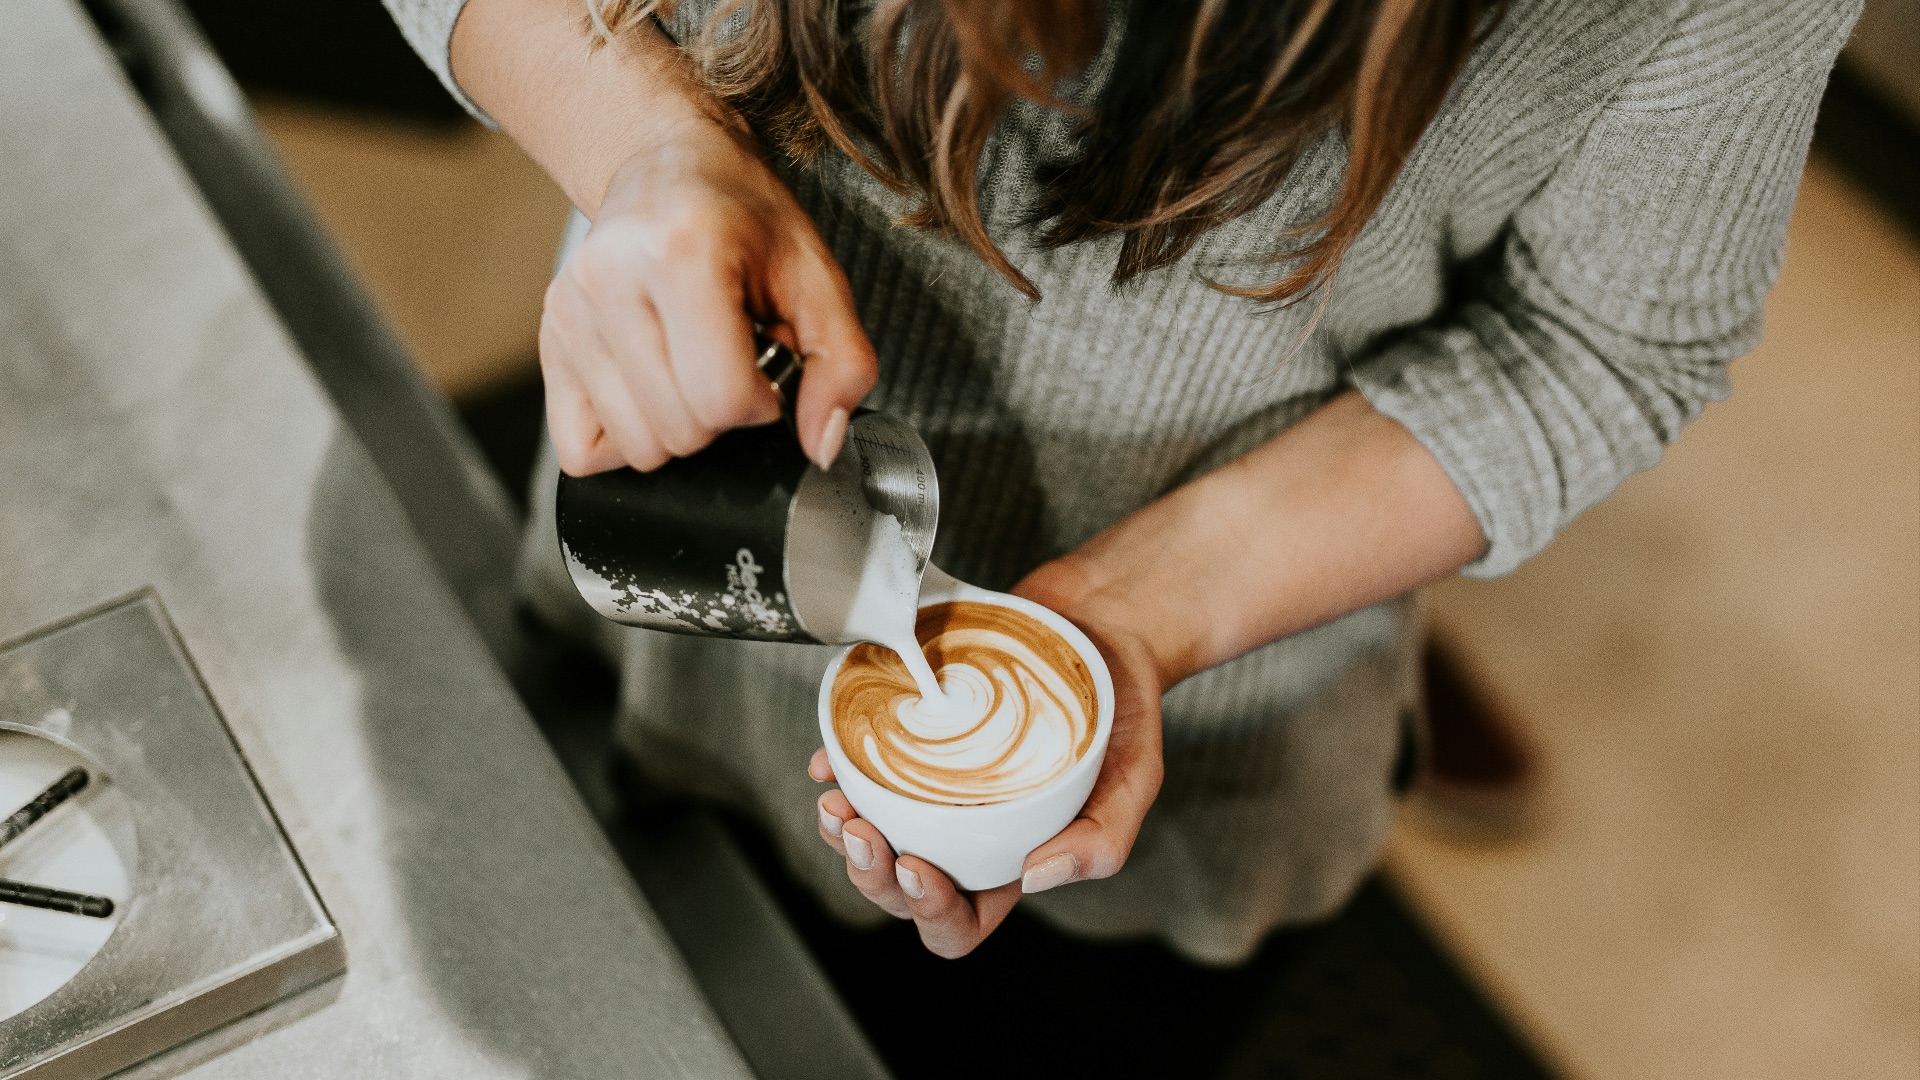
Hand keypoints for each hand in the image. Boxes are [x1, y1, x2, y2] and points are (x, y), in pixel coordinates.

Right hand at [540, 116, 877, 475]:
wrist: (669, 166)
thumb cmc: (744, 218)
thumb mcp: (817, 276)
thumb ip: (843, 363)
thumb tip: (821, 444)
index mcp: (683, 254)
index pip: (722, 399)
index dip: (761, 401)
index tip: (765, 364)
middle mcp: (611, 280)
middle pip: (679, 432)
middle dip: (721, 414)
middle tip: (728, 358)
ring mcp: (568, 312)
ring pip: (636, 448)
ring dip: (677, 425)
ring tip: (690, 364)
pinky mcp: (549, 338)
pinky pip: (582, 449)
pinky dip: (625, 436)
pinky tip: (651, 388)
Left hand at [808, 562, 1166, 957]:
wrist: (1103, 624)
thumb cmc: (1122, 708)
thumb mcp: (1136, 776)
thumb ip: (1102, 839)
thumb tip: (1035, 878)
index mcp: (1011, 860)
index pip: (960, 922)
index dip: (929, 912)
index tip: (915, 866)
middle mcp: (966, 833)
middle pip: (900, 888)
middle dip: (869, 873)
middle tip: (861, 832)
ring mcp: (936, 788)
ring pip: (872, 834)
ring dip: (842, 834)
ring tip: (835, 803)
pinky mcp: (916, 739)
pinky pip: (862, 768)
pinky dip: (837, 770)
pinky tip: (829, 760)